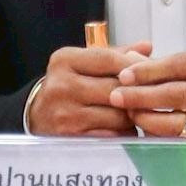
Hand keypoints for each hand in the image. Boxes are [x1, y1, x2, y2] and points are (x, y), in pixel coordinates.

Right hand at [26, 42, 151, 136]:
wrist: (35, 116)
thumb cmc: (66, 85)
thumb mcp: (81, 63)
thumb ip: (114, 55)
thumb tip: (147, 47)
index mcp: (65, 61)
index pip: (108, 59)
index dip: (133, 65)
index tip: (149, 70)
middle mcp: (63, 86)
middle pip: (115, 88)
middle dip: (136, 92)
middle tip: (150, 94)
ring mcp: (67, 114)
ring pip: (117, 115)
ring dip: (132, 115)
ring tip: (136, 111)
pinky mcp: (73, 138)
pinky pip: (112, 136)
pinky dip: (124, 133)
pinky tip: (125, 128)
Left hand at [110, 50, 185, 145]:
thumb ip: (169, 65)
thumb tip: (128, 63)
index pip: (178, 65)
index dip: (148, 71)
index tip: (123, 76)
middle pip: (176, 94)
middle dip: (142, 96)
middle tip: (116, 97)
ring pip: (178, 122)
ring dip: (148, 119)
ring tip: (128, 114)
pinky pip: (183, 140)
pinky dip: (161, 136)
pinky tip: (144, 131)